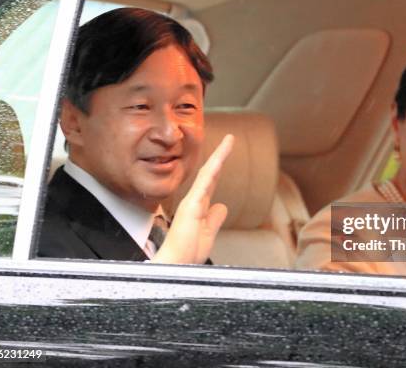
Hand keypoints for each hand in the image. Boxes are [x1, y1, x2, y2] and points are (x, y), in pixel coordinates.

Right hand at [152, 134, 233, 263]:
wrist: (175, 265)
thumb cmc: (187, 253)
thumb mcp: (208, 233)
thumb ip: (215, 219)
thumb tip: (222, 206)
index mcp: (198, 208)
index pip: (211, 183)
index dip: (219, 168)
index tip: (226, 153)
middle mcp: (194, 202)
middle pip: (210, 174)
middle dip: (220, 156)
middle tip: (230, 139)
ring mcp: (191, 203)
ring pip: (208, 174)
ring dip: (219, 156)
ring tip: (230, 141)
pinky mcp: (190, 207)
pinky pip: (203, 184)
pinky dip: (212, 171)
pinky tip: (220, 159)